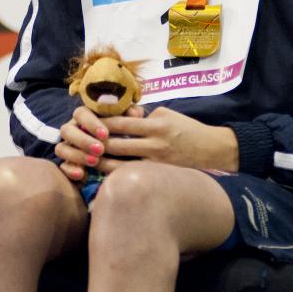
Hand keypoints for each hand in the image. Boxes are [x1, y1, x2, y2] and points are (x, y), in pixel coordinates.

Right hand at [55, 104, 143, 181]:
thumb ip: (131, 114)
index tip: (105, 135)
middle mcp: (74, 130)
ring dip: (76, 154)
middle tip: (100, 150)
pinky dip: (70, 170)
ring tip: (94, 161)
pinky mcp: (68, 164)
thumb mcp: (129, 122)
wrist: (122, 156)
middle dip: (83, 140)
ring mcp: (69, 147)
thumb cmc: (124, 134)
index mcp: (86, 117)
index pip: (80, 113)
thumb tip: (135, 113)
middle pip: (67, 130)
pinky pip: (62, 166)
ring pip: (61, 148)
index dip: (91, 123)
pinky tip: (82, 174)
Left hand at [99, 107, 238, 171]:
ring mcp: (157, 164)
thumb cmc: (188, 128)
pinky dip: (119, 175)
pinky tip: (106, 176)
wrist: (213, 150)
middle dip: (96, 146)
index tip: (86, 124)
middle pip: (117, 146)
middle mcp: (155, 145)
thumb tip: (122, 119)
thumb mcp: (167, 115)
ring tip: (86, 162)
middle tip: (78, 146)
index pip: (121, 124)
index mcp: (156, 125)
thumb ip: (144, 118)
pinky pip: (134, 176)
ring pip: (122, 166)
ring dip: (102, 164)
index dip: (100, 125)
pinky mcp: (160, 176)